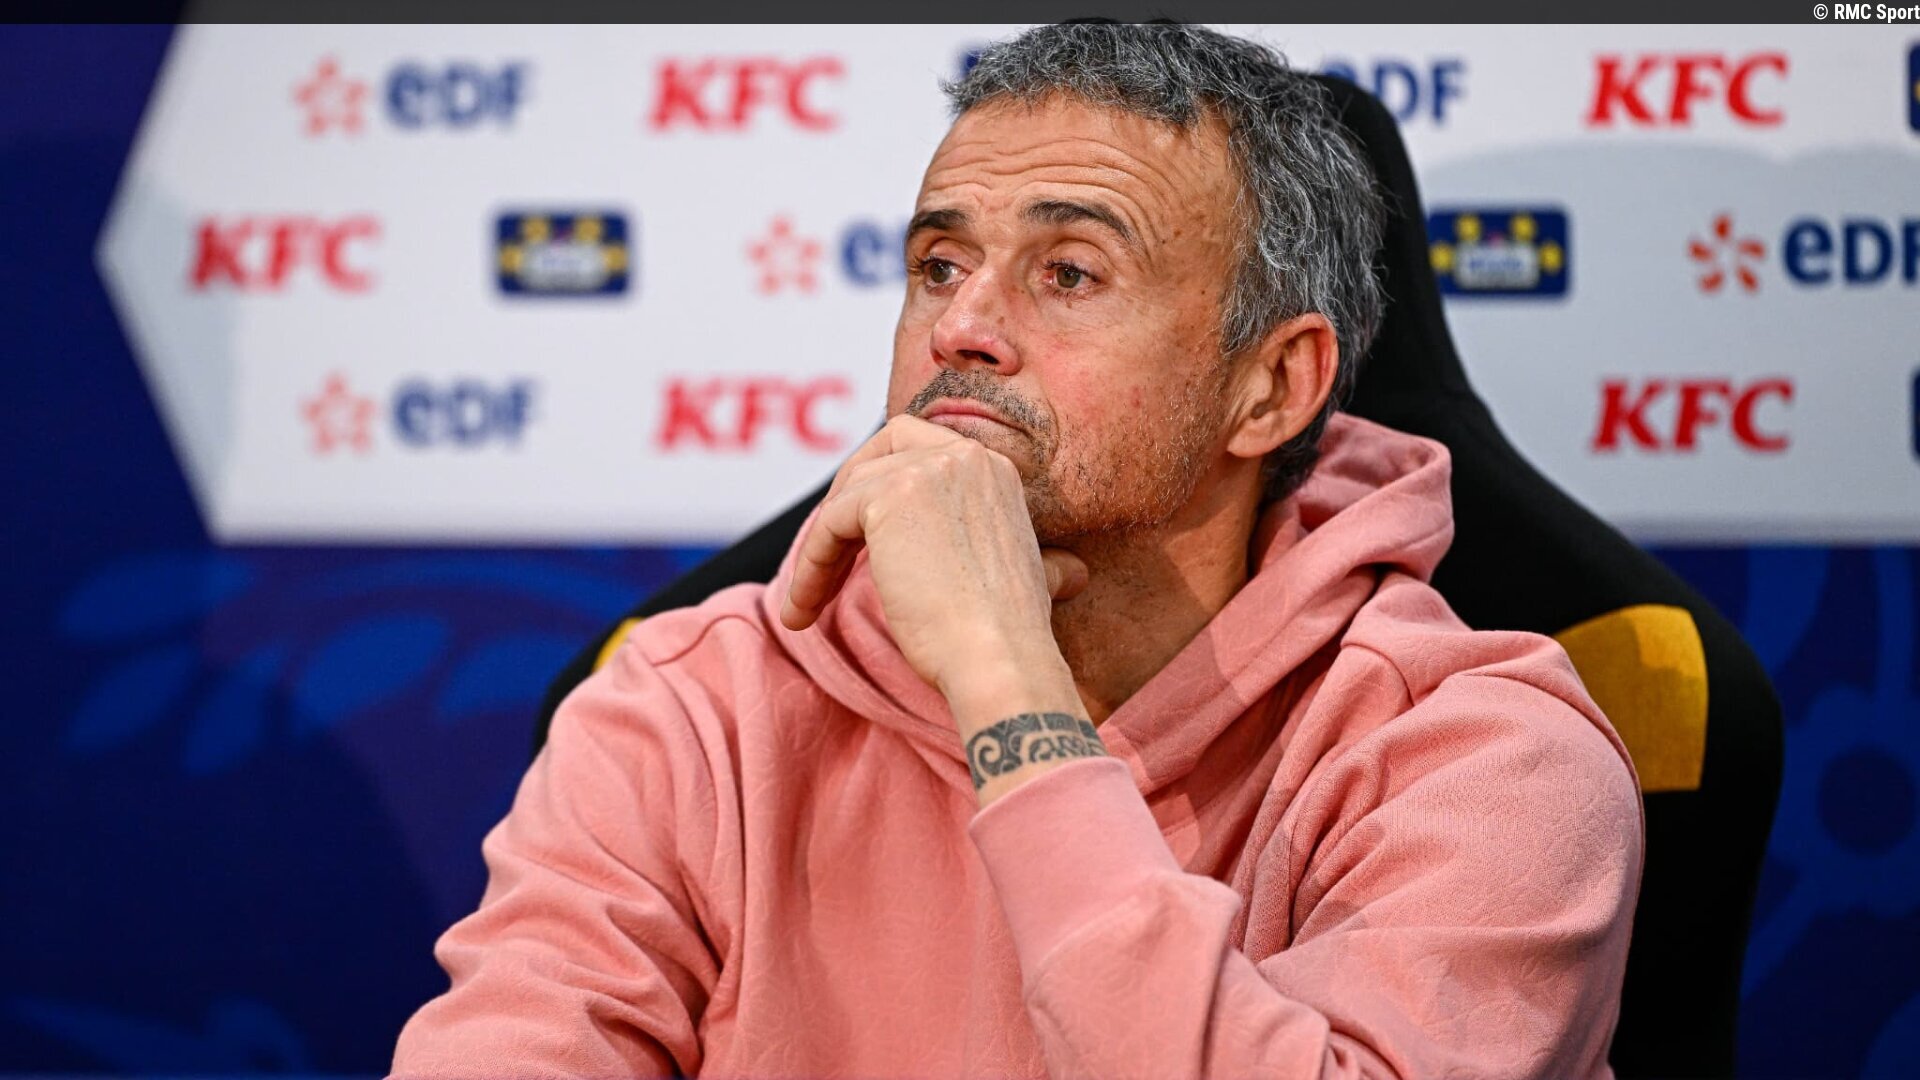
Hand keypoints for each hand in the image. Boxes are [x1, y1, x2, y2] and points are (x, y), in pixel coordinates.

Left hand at [780, 415, 1087, 702]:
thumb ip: (1026, 557)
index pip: (920, 450)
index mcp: (995, 469)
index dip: (884, 487)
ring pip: (848, 493)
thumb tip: (1071, 572)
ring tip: (807, 602)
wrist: (1000, 661)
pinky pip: (828, 523)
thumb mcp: (1027, 577)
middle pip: (881, 451)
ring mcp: (929, 470)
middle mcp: (966, 456)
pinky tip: (802, 611)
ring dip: (820, 548)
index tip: (862, 539)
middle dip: (848, 496)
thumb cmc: (1007, 638)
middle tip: (827, 555)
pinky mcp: (889, 497)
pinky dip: (810, 565)